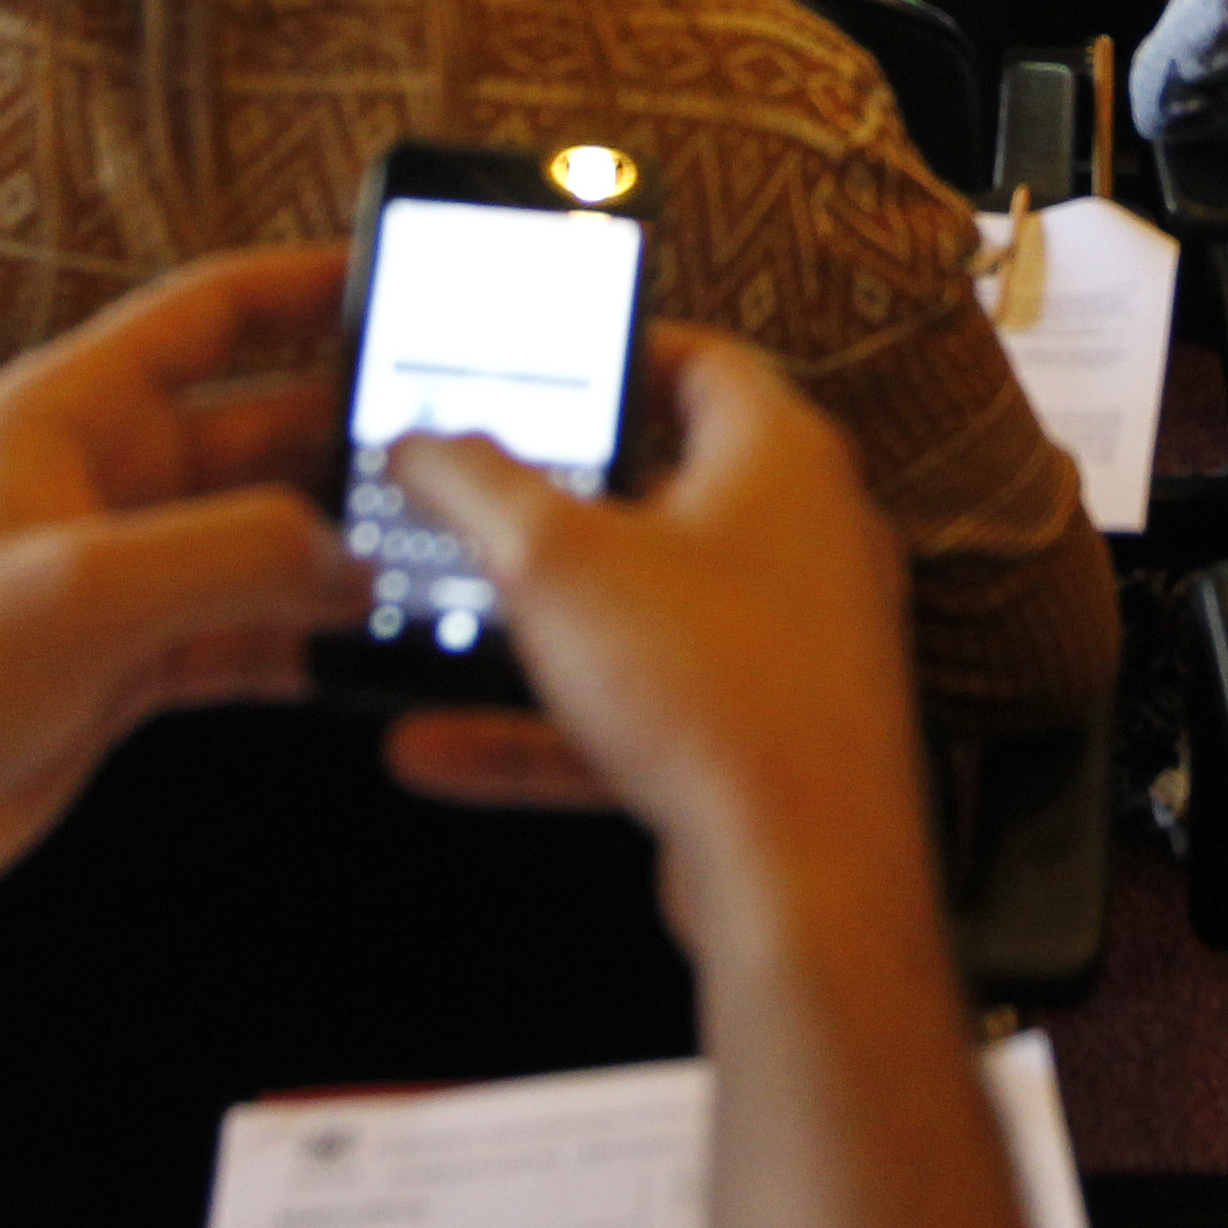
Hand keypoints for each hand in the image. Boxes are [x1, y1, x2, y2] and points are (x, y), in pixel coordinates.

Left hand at [0, 247, 370, 940]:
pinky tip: (370, 654)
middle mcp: (98, 481)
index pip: (207, 314)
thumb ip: (234, 557)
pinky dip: (308, 638)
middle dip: (353, 438)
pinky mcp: (131, 661)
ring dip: (341, 550)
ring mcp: (119, 575)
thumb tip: (354, 556)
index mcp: (65, 417)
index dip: (305, 284)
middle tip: (459, 451)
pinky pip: (249, 629)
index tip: (400, 276)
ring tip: (438, 558)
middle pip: (258, 428)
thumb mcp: (81, 596)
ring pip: (266, 537)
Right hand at [384, 330, 931, 949]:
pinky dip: (546, 726)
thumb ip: (475, 486)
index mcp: (780, 458)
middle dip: (556, 500)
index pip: (705, 362)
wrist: (806, 877)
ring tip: (437, 621)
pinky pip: (640, 713)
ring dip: (537, 623)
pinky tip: (435, 749)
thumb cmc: (716, 690)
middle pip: (665, 489)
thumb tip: (421, 439)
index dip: (616, 350)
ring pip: (644, 614)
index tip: (541, 363)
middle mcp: (803, 540)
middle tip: (469, 493)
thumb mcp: (553, 561)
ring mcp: (788, 647)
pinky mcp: (762, 740)